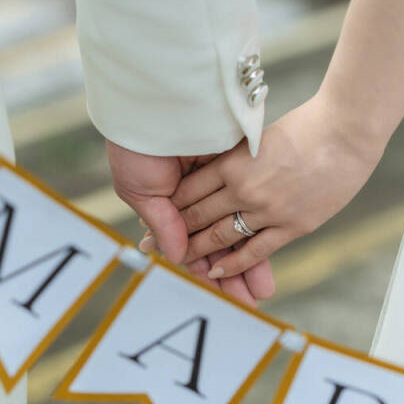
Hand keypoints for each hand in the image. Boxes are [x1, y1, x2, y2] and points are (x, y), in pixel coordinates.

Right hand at [106, 140, 274, 306]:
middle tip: (245, 302)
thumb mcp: (140, 187)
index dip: (201, 266)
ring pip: (237, 228)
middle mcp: (198, 193)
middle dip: (229, 273)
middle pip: (218, 241)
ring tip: (262, 290)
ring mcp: (220, 178)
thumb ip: (162, 221)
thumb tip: (176, 256)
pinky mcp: (238, 161)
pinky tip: (268, 251)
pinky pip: (252, 202)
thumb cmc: (135, 145)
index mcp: (172, 199)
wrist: (153, 102)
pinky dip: (259, 227)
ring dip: (248, 260)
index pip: (190, 242)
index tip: (214, 288)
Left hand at [171, 93, 385, 280]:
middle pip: (199, 216)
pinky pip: (255, 251)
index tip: (158, 214)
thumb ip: (235, 156)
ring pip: (221, 237)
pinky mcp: (292, 226)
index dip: (170, 205)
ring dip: (198, 250)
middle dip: (176, 231)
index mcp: (232, 162)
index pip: (189, 190)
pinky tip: (217, 272)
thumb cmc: (303, 127)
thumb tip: (213, 167)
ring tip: (181, 260)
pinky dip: (234, 264)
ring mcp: (267, 210)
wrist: (346, 133)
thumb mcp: (257, 137)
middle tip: (156, 242)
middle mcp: (243, 188)